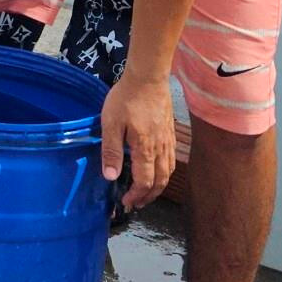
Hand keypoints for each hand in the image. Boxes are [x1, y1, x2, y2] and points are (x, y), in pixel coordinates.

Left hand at [100, 76, 177, 209]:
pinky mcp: (170, 132)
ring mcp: (168, 140)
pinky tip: (157, 170)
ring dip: (158, 187)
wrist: (148, 77)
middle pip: (160, 181)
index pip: (144, 181)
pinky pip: (171, 160)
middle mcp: (161, 148)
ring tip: (147, 192)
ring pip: (168, 172)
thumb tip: (110, 177)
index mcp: (145, 149)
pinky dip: (165, 173)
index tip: (125, 202)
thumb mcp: (111, 124)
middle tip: (137, 203)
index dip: (136, 195)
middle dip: (149, 196)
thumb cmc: (126, 98)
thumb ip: (111, 151)